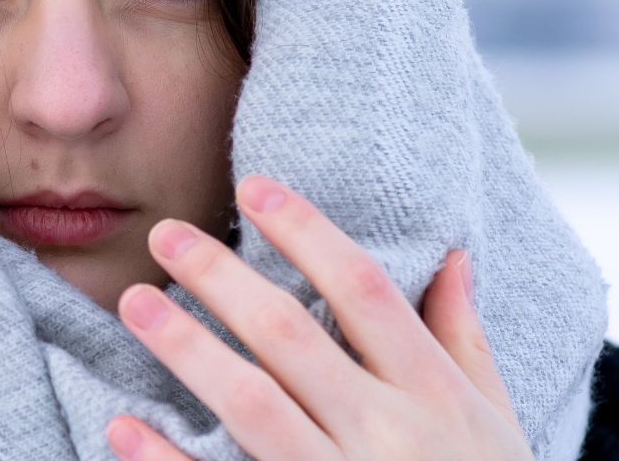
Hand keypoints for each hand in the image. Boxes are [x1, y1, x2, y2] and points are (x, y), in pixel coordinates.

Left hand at [105, 175, 532, 460]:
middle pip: (292, 337)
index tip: (255, 188)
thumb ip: (464, 337)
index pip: (363, 289)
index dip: (307, 232)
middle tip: (168, 235)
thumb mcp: (494, 415)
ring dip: (188, 350)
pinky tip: (124, 426)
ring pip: (253, 405)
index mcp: (434, 390)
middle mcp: (385, 430)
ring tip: (135, 302)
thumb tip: (454, 256)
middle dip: (225, 280)